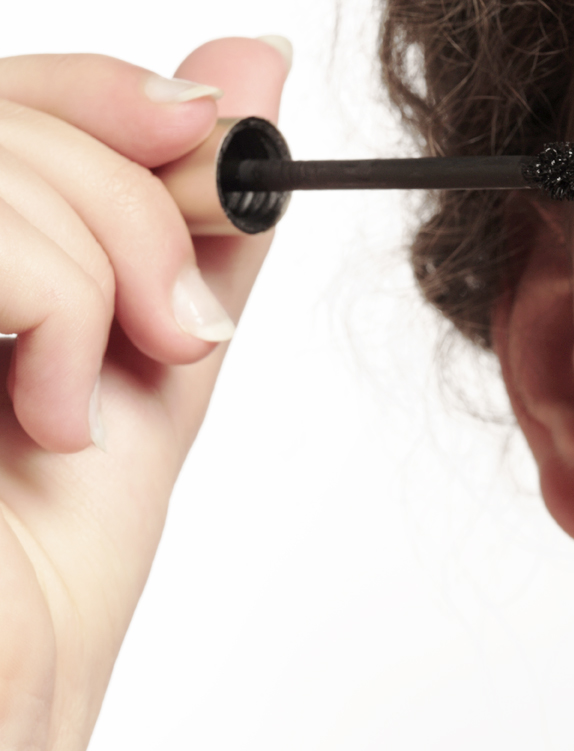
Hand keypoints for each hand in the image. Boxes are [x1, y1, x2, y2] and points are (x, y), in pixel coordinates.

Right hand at [0, 38, 288, 750]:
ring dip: (99, 268)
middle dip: (136, 199)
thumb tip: (255, 69)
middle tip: (181, 326)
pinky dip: (55, 305)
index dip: (113, 92)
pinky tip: (48, 414)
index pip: (10, 96)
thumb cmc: (45, 565)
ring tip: (95, 397)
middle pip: (4, 108)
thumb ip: (190, 223)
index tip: (216, 140)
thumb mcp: (146, 361)